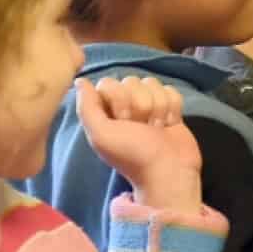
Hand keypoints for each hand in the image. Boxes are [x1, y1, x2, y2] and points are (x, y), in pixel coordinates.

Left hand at [76, 77, 202, 213]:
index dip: (119, 99)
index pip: (109, 83)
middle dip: (140, 104)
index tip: (123, 121)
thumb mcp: (101, 136)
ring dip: (157, 107)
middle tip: (142, 127)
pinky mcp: (170, 108)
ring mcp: (149, 105)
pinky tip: (169, 125)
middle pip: (132, 81)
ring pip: (152, 84)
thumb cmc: (133, 155)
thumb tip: (80, 81)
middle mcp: (126, 105)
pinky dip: (172, 108)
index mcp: (106, 111)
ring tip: (156, 129)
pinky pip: (171, 91)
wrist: (168, 171)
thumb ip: (87, 108)